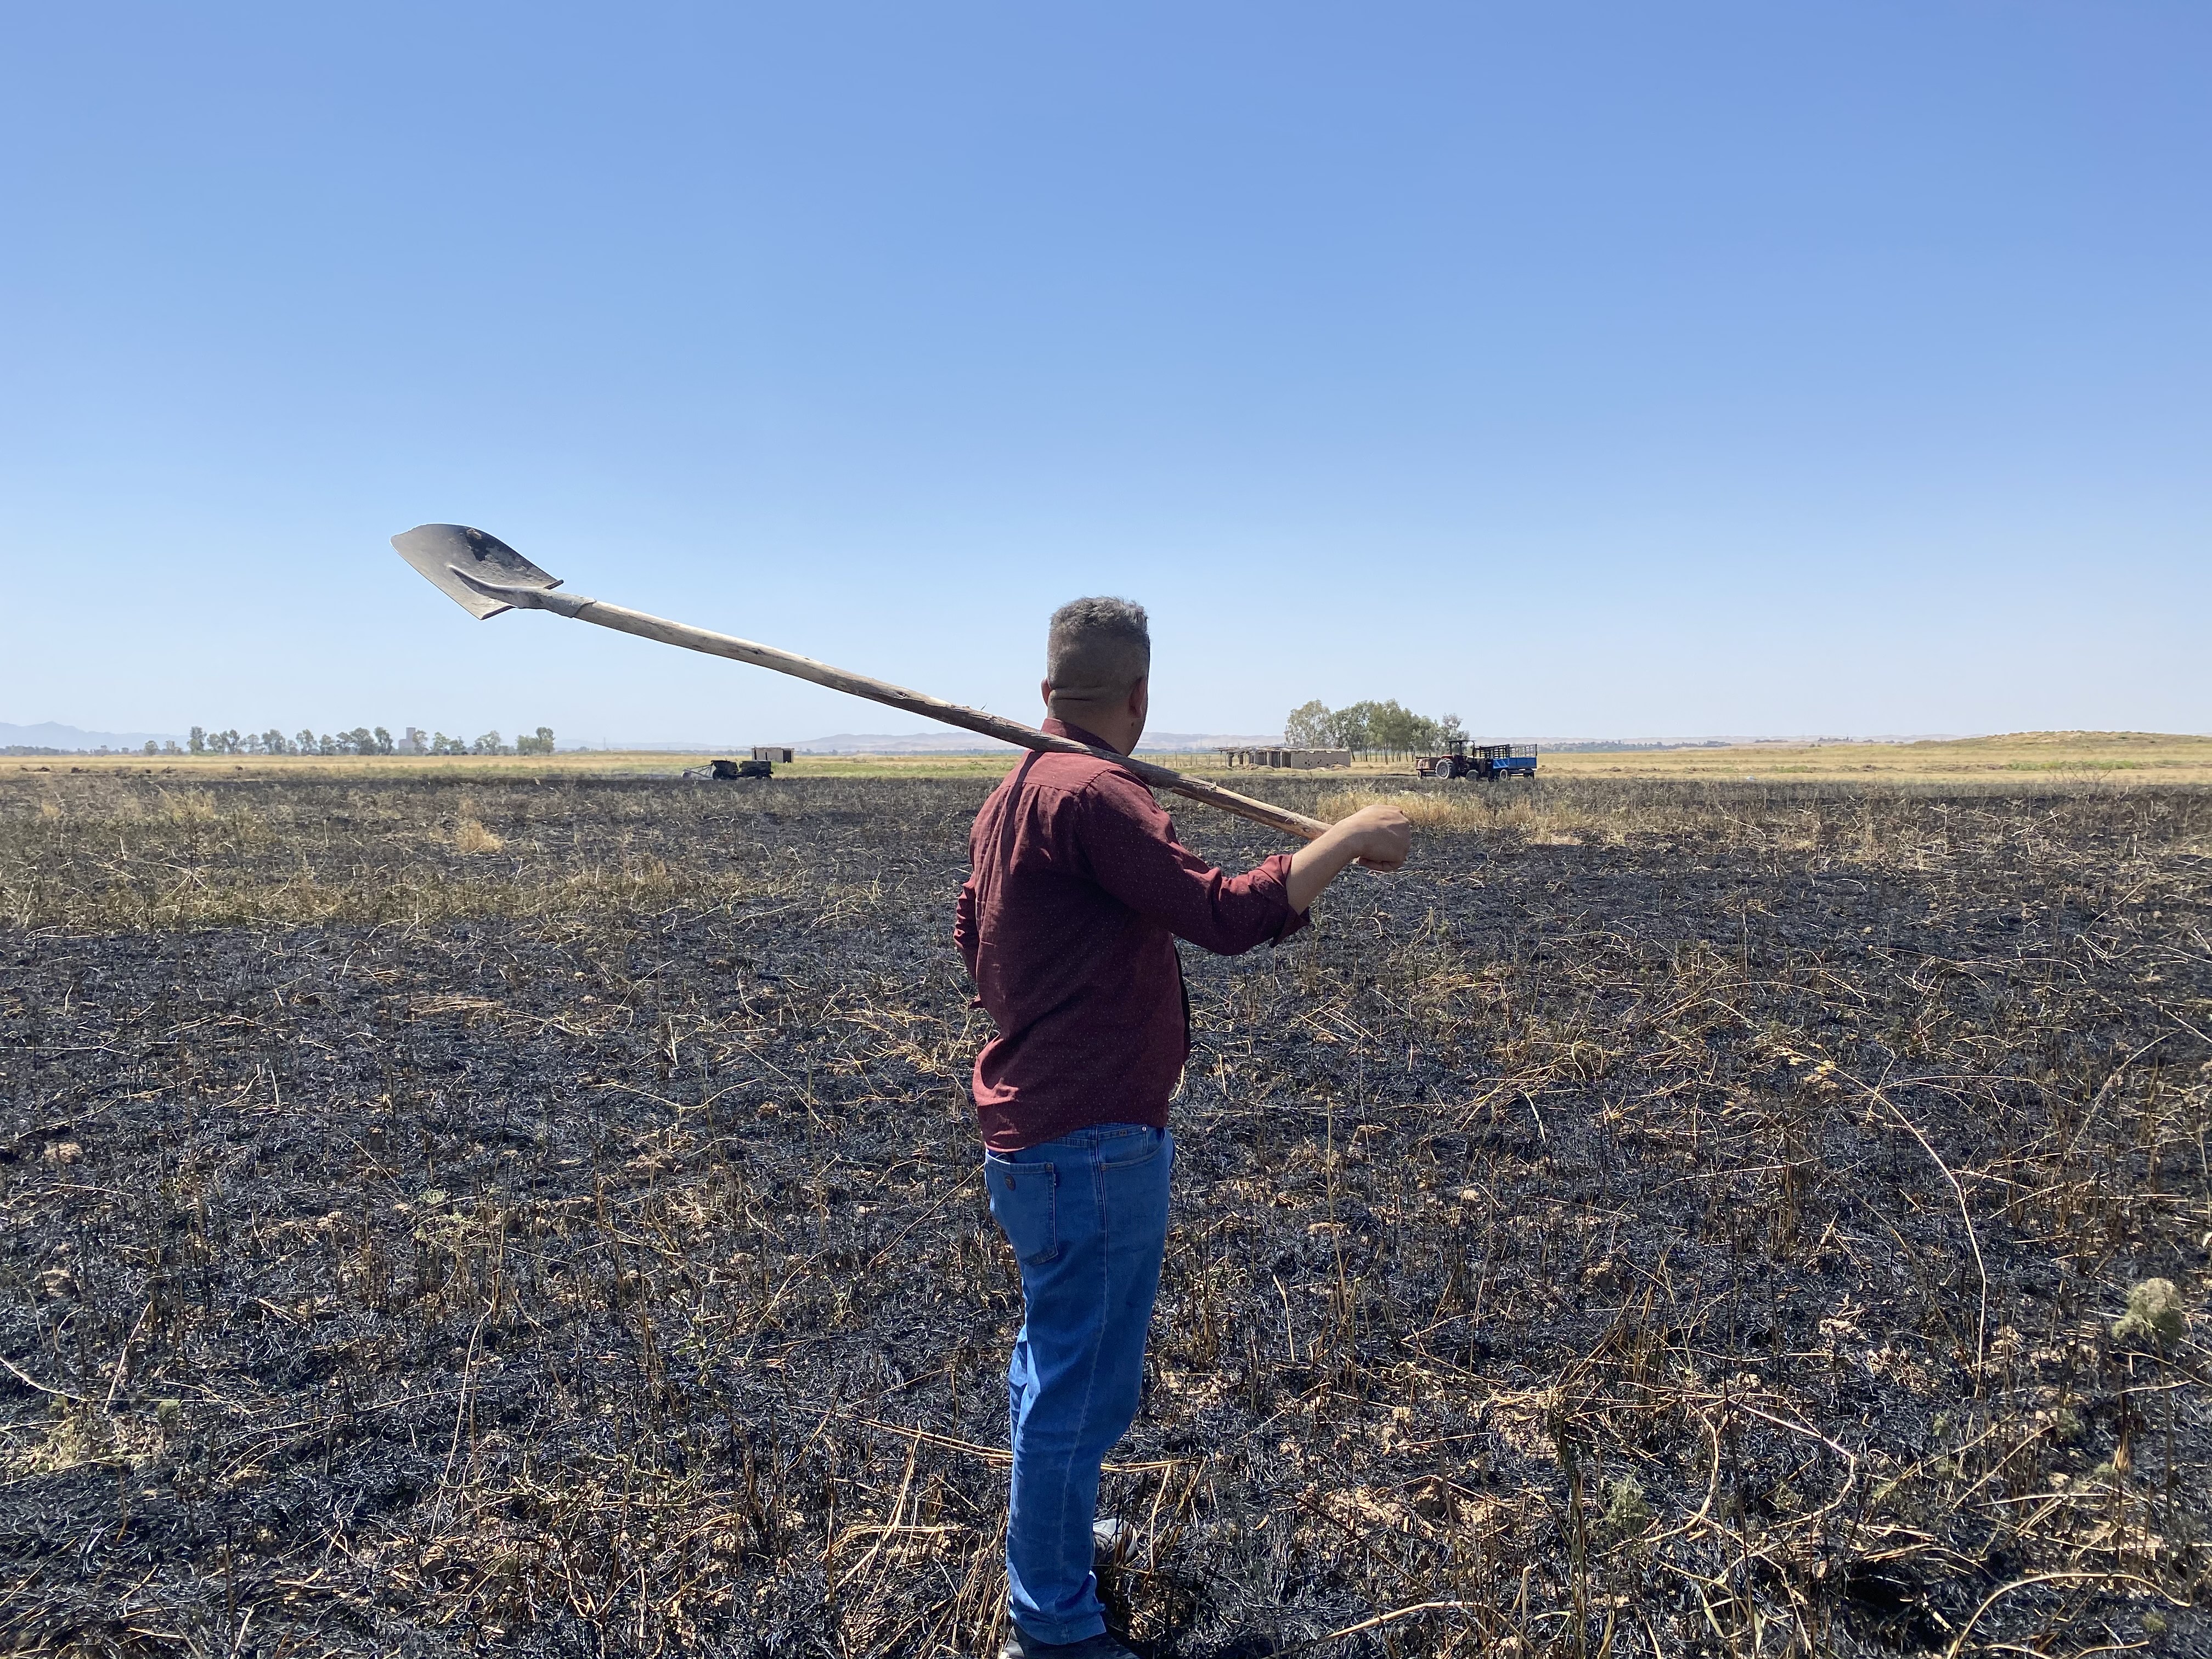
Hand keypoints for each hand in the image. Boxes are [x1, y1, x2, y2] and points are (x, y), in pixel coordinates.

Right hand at [1285, 802, 1413, 909]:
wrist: (1349, 835)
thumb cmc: (1348, 829)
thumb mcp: (1359, 818)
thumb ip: (1370, 822)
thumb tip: (1361, 833)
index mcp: (1394, 811)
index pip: (1395, 827)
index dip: (1382, 838)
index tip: (1370, 843)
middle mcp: (1402, 821)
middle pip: (1395, 842)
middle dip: (1381, 848)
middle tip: (1363, 851)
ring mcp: (1405, 836)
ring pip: (1394, 854)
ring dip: (1378, 857)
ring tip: (1362, 855)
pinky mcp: (1402, 851)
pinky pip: (1393, 864)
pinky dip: (1380, 866)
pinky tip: (1366, 859)